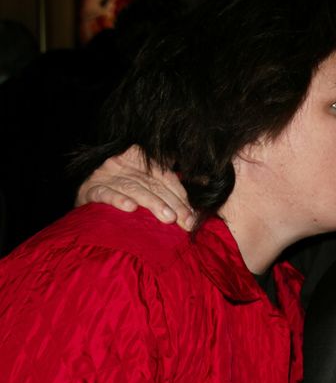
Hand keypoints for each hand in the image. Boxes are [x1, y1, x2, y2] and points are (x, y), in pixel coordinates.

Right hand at [76, 145, 195, 230]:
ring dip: (152, 203)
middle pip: (153, 183)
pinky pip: (105, 193)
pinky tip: (130, 208)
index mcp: (139, 161)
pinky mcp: (89, 190)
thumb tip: (203, 183)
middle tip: (186, 221)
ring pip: (134, 188)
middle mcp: (123, 165)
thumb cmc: (120, 196)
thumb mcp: (145, 186)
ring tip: (167, 218)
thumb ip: (169, 185)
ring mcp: (105, 176)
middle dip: (172, 203)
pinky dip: (118, 199)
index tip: (192, 215)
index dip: (180, 194)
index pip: (165, 176)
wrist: (85, 204)